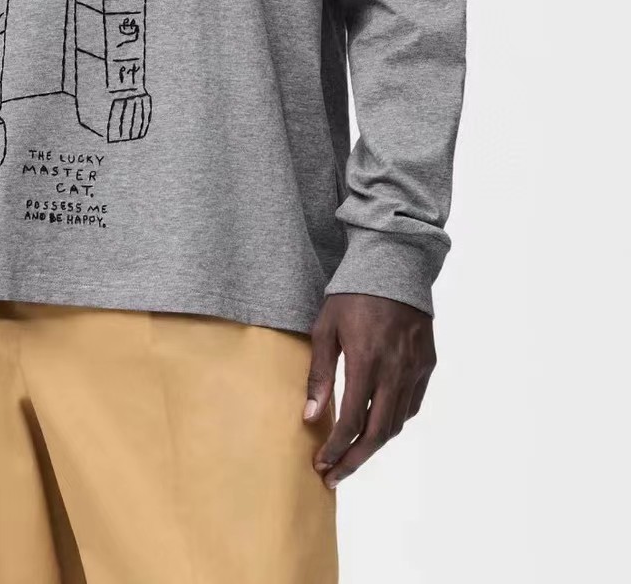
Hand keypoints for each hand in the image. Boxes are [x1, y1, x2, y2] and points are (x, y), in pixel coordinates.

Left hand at [304, 292, 435, 488]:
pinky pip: (412, 405)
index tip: (321, 463)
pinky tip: (377, 426)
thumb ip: (319, 374)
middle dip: (355, 460)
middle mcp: (396, 369)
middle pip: (379, 433)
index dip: (337, 448)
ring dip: (375, 445)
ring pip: (397, 423)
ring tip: (352, 455)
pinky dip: (394, 421)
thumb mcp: (326, 328)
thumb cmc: (352, 294)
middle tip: (335, 475)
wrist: (393, 264)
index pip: (353, 420)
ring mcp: (415, 368)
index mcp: (367, 360)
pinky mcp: (427, 363)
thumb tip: (311, 416)